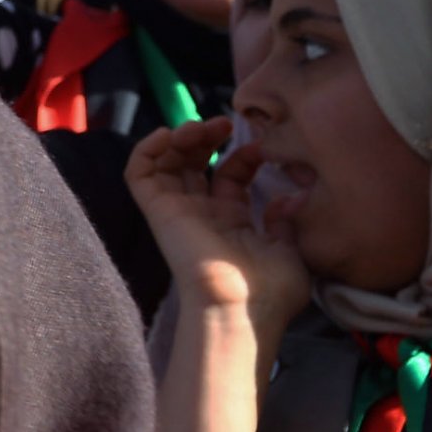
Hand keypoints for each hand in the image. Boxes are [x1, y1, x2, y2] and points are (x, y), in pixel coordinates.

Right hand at [127, 119, 310, 334]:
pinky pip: (139, 174)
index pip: (229, 176)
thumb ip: (286, 222)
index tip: (262, 146)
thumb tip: (291, 198)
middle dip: (208, 137)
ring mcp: (179, 211)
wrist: (243, 310)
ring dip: (180, 137)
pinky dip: (148, 149)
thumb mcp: (292, 252)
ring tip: (200, 126)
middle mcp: (204, 213)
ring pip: (166, 162)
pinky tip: (170, 135)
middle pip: (194, 163)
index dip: (243, 156)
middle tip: (225, 122)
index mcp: (233, 222)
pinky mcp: (159, 210)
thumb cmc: (270, 291)